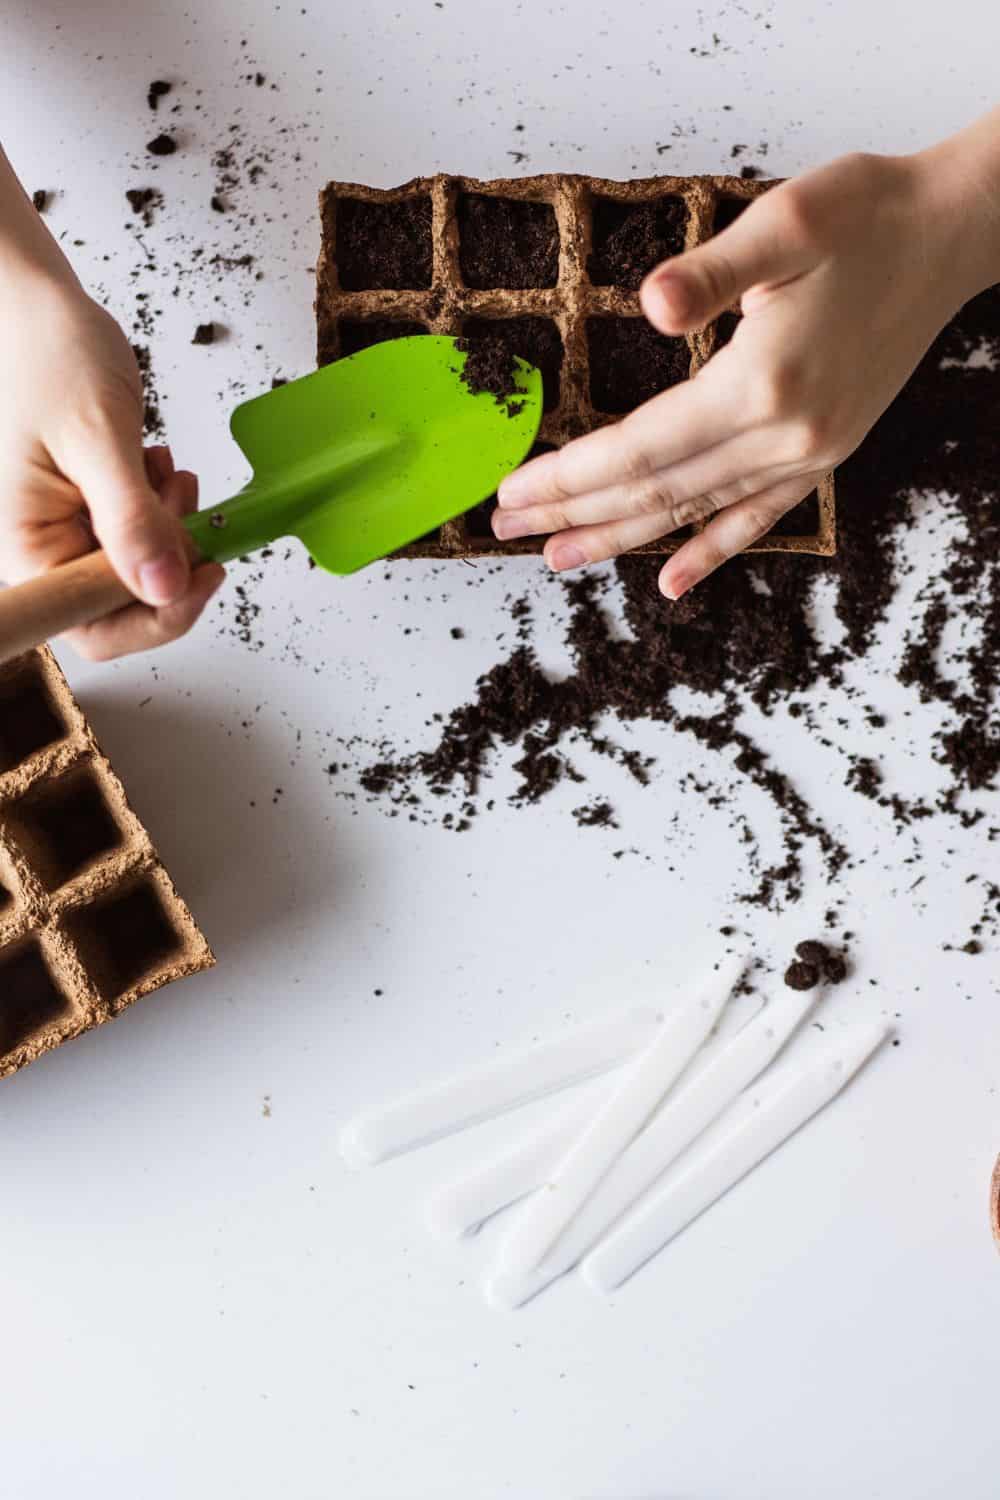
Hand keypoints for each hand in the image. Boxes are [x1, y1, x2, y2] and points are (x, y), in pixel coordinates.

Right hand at [0, 281, 224, 658]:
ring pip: (138, 569)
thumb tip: (164, 588)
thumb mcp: (97, 438)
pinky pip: (135, 535)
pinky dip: (160, 509)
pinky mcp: (84, 512)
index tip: (201, 576)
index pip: (95, 630)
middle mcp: (40, 550)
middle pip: (124, 606)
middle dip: (170, 562)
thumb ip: (131, 519)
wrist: (32, 305)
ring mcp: (63, 533)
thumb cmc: (45, 353)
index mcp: (26, 548)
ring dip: (170, 530)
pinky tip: (155, 468)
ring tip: (169, 476)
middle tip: (189, 507)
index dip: (156, 618)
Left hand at [493, 148, 988, 597]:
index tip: (512, 489)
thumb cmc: (868, 214)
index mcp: (763, 384)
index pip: (639, 448)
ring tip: (558, 558)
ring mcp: (808, 454)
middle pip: (656, 491)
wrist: (952, 233)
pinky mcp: (824, 454)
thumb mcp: (786, 223)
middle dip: (575, 513)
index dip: (569, 474)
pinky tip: (672, 581)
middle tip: (507, 529)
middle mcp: (785, 436)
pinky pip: (755, 518)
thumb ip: (712, 272)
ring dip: (621, 538)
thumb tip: (651, 303)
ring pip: (695, 511)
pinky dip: (709, 551)